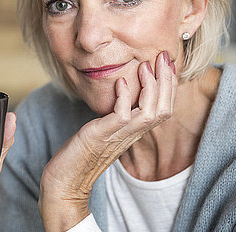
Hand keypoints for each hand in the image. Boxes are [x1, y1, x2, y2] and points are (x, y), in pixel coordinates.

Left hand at [38, 51, 176, 230]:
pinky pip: (122, 116)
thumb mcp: (104, 128)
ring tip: (146, 65)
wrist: (66, 180)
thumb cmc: (82, 152)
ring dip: (151, 87)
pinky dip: (124, 97)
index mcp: (134, 132)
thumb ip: (116, 113)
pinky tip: (121, 81)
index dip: (169, 85)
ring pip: (150, 112)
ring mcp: (119, 136)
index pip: (163, 108)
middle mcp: (131, 135)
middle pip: (164, 109)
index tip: (167, 62)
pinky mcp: (103, 136)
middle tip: (164, 57)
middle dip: (167, 81)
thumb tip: (120, 90)